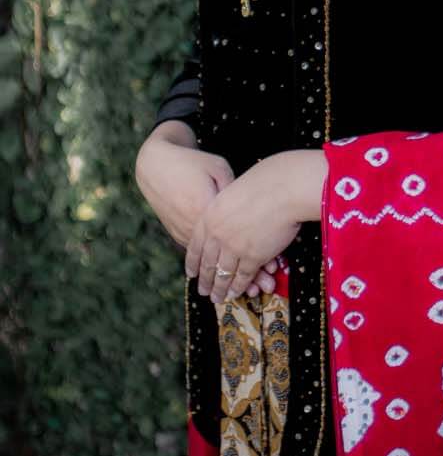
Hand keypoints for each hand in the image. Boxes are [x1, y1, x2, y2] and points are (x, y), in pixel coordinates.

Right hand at [136, 122, 277, 295]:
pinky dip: (206, 267)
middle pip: (221, 256)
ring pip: (207, 261)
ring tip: (237, 293)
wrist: (157, 164)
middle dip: (241, 276)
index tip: (272, 270)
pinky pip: (195, 254)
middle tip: (259, 291)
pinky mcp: (176, 231)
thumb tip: (253, 208)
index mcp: (208, 209)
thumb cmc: (194, 162)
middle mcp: (195, 225)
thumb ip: (233, 191)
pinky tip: (215, 276)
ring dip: (221, 278)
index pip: (237, 240)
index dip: (254, 255)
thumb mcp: (218, 170)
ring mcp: (183, 230)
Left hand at [185, 149, 326, 302]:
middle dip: (205, 280)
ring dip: (220, 289)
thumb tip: (226, 213)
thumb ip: (225, 206)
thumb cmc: (265, 182)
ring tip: (217, 298)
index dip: (193, 262)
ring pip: (223, 274)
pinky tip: (235, 293)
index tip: (191, 273)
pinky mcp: (252, 257)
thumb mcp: (232, 190)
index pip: (196, 246)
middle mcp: (217, 234)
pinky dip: (239, 287)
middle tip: (203, 291)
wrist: (283, 187)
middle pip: (207, 263)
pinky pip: (242, 277)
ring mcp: (233, 247)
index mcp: (210, 216)